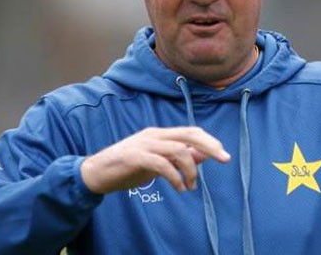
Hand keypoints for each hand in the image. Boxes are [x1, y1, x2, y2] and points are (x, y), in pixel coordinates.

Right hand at [80, 127, 230, 193]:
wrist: (95, 173)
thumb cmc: (128, 168)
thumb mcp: (158, 163)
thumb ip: (179, 158)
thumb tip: (204, 155)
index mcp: (160, 134)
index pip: (191, 131)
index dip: (209, 141)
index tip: (223, 154)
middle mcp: (154, 135)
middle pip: (189, 134)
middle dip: (210, 146)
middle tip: (224, 159)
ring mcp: (144, 144)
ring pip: (178, 150)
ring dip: (190, 170)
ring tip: (190, 186)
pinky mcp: (134, 157)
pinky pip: (161, 164)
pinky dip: (175, 177)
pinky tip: (179, 188)